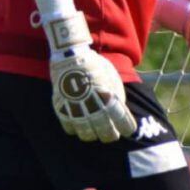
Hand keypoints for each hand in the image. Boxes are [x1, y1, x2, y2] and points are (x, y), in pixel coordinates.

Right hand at [43, 11, 135, 142]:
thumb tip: (120, 112)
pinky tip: (79, 125)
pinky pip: (69, 127)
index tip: (127, 129)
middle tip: (112, 134)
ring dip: (93, 135)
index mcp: (109, 97)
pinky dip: (75, 129)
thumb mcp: (112, 77)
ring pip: (87, 134)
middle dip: (111, 135)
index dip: (127, 129)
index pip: (123, 123)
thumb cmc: (95, 65)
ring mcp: (77, 108)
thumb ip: (117, 96)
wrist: (70, 53)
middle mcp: (94, 106)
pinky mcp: (62, 107)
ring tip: (95, 132)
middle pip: (106, 133)